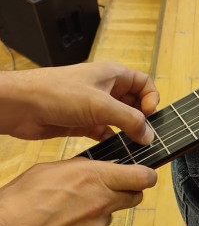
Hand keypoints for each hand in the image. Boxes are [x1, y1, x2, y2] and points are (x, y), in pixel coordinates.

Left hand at [0, 61, 158, 143]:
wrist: (20, 106)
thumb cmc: (56, 92)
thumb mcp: (100, 104)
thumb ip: (129, 120)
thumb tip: (148, 134)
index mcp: (113, 75)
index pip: (144, 83)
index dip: (151, 99)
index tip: (149, 115)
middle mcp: (106, 89)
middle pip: (135, 103)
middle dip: (142, 119)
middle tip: (144, 135)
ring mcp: (95, 107)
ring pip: (121, 120)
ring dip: (128, 132)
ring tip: (133, 145)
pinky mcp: (85, 123)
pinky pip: (106, 132)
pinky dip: (113, 140)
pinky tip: (115, 149)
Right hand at [0, 157, 156, 225]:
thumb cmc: (19, 203)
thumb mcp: (50, 170)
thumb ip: (81, 168)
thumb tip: (96, 169)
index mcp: (94, 179)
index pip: (142, 177)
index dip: (146, 175)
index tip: (145, 174)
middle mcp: (102, 204)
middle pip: (134, 197)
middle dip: (126, 192)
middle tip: (109, 191)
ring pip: (110, 217)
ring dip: (99, 213)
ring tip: (69, 213)